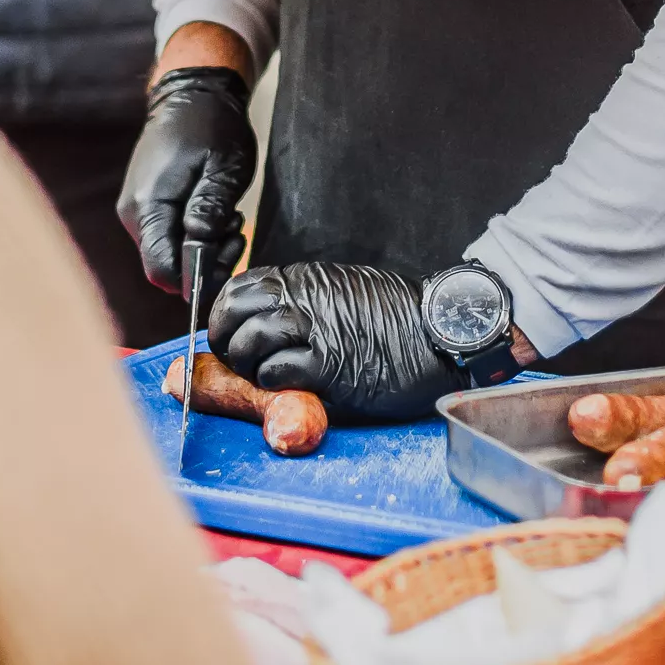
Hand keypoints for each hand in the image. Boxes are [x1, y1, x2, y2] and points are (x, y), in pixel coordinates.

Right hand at [116, 65, 255, 300]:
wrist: (191, 92)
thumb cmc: (212, 125)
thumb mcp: (223, 169)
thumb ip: (209, 213)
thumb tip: (196, 259)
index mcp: (149, 205)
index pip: (161, 270)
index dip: (195, 279)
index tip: (230, 253)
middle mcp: (134, 213)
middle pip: (164, 266)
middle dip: (204, 261)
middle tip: (235, 231)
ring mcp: (136, 210)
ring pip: (167, 253)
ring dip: (202, 246)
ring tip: (227, 216)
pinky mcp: (145, 205)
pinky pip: (167, 237)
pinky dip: (194, 234)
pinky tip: (213, 212)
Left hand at [210, 262, 459, 420]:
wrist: (441, 332)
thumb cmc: (398, 316)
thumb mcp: (345, 290)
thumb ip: (304, 300)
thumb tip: (262, 319)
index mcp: (305, 278)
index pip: (239, 288)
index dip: (224, 314)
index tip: (228, 334)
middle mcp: (303, 297)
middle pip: (234, 315)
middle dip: (225, 342)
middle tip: (236, 361)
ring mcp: (315, 329)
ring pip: (249, 345)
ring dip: (247, 368)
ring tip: (263, 378)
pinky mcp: (328, 365)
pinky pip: (276, 374)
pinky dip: (272, 385)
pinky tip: (290, 387)